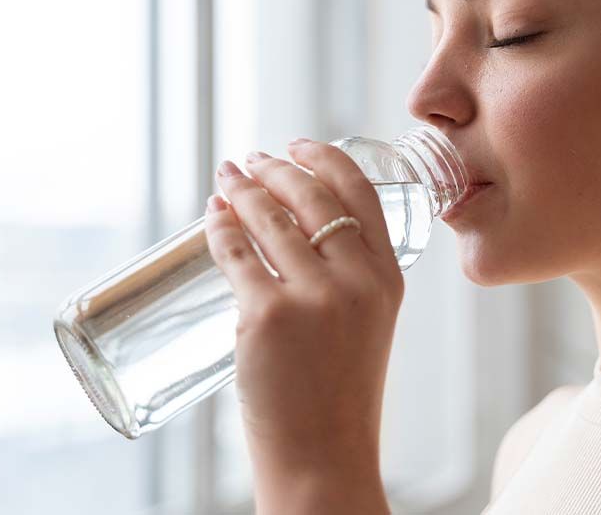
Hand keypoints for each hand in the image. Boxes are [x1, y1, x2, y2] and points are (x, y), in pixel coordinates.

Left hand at [203, 138, 400, 512]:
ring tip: (226, 180)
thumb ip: (349, 281)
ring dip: (242, 190)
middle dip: (275, 169)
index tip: (298, 145)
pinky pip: (235, 253)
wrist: (325, 456)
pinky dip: (218, 227)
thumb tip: (291, 232)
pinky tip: (211, 216)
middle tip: (251, 160)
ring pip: (269, 219)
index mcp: (389, 279)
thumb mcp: (368, 327)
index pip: (360, 194)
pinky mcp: (267, 316)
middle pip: (312, 196)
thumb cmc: (340, 398)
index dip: (325, 160)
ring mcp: (313, 297)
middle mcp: (357, 280)